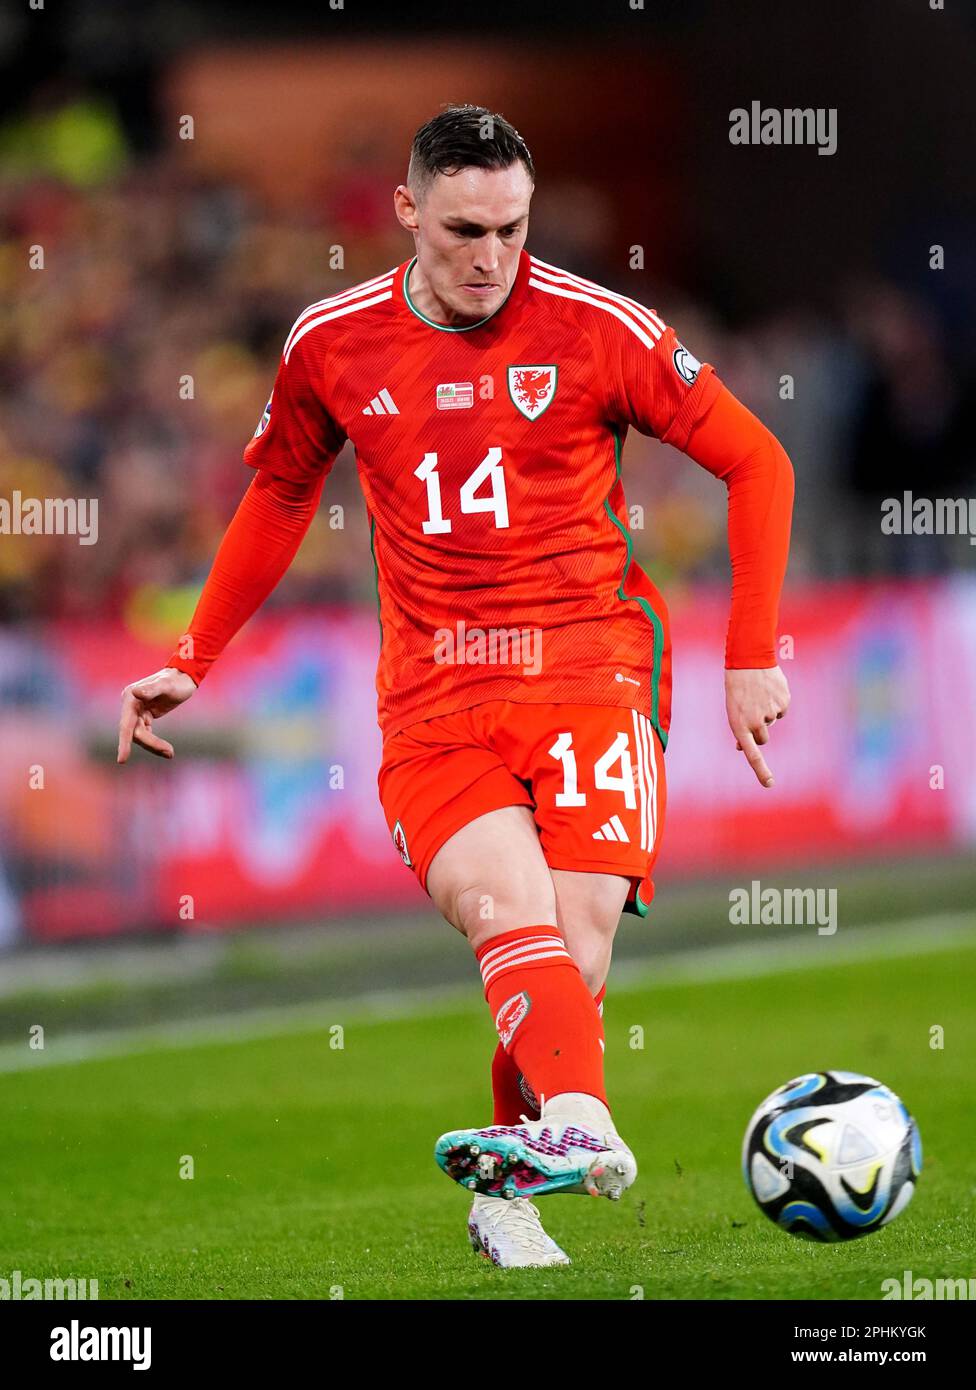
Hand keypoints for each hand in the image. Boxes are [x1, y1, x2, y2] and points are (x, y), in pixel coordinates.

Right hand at [117, 667, 197, 763]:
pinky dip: (155, 742)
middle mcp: (130, 705)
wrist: (184, 677)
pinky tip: (166, 750)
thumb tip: (135, 693)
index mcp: (130, 697)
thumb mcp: (166, 685)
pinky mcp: (145, 716)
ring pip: (140, 735)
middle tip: (170, 752)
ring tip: (170, 752)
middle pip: (135, 732)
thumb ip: (151, 689)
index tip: (122, 760)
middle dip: (151, 744)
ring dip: (154, 745)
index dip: (124, 742)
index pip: (126, 725)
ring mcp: (136, 711)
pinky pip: (146, 733)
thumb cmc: (176, 680)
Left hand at [724, 666, 789, 787]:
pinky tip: (768, 690)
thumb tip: (742, 748)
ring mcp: (770, 713)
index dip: (761, 771)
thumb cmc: (737, 689)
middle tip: (752, 710)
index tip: (769, 784)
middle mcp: (756, 722)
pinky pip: (781, 710)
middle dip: (760, 729)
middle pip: (764, 738)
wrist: (749, 661)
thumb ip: (740, 729)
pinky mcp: (783, 703)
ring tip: (757, 695)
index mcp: (740, 725)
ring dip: (767, 713)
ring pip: (772, 722)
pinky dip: (776, 702)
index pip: (752, 753)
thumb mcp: (733, 711)